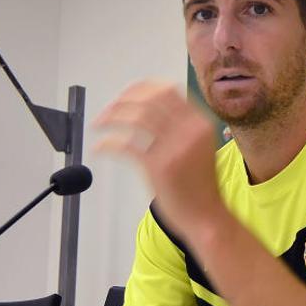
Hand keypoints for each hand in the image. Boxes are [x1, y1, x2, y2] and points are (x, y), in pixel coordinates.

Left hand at [93, 81, 224, 238]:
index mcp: (200, 122)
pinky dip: (108, 143)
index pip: (167, 91)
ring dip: (112, 117)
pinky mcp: (159, 167)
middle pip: (150, 100)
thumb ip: (182, 127)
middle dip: (122, 101)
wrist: (206, 216)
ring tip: (99, 124)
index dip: (141, 88)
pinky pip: (126, 146)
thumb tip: (149, 108)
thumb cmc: (200, 184)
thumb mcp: (199, 147)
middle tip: (108, 110)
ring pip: (136, 118)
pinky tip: (99, 147)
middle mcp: (189, 130)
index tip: (125, 95)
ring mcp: (175, 148)